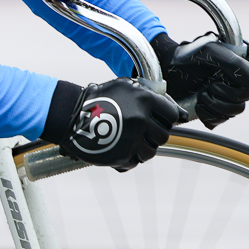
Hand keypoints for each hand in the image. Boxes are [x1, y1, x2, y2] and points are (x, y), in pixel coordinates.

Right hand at [43, 79, 184, 170]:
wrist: (71, 116)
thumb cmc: (99, 99)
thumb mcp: (124, 86)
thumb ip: (149, 94)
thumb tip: (176, 110)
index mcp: (144, 100)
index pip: (171, 114)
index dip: (166, 118)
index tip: (159, 119)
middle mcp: (141, 120)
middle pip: (163, 135)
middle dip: (154, 133)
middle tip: (142, 130)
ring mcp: (132, 139)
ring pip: (151, 151)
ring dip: (144, 147)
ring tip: (130, 140)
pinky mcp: (122, 156)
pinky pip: (136, 161)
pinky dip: (131, 157)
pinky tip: (121, 147)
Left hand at [157, 34, 248, 128]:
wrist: (165, 71)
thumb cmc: (187, 56)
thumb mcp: (210, 51)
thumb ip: (234, 63)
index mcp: (240, 56)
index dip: (247, 73)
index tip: (226, 74)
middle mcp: (237, 75)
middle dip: (229, 93)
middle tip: (210, 87)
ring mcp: (228, 92)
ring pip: (238, 109)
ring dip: (218, 105)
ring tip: (202, 96)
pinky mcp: (217, 107)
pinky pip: (223, 119)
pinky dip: (211, 115)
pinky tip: (199, 106)